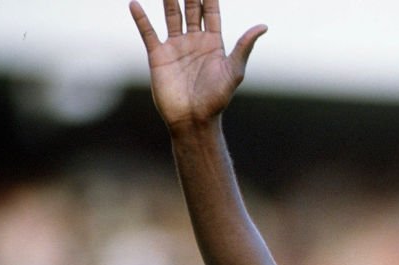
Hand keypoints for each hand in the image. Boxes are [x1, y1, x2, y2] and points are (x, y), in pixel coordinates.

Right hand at [129, 0, 266, 129]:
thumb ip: (244, 46)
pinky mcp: (158, 56)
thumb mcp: (233, 71)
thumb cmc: (216, 99)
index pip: (211, 11)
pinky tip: (135, 4)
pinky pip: (148, 32)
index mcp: (213, 43)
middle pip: (191, 8)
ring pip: (171, 15)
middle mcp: (194, 41)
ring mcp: (175, 47)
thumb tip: (263, 26)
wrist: (193, 120)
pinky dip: (141, 19)